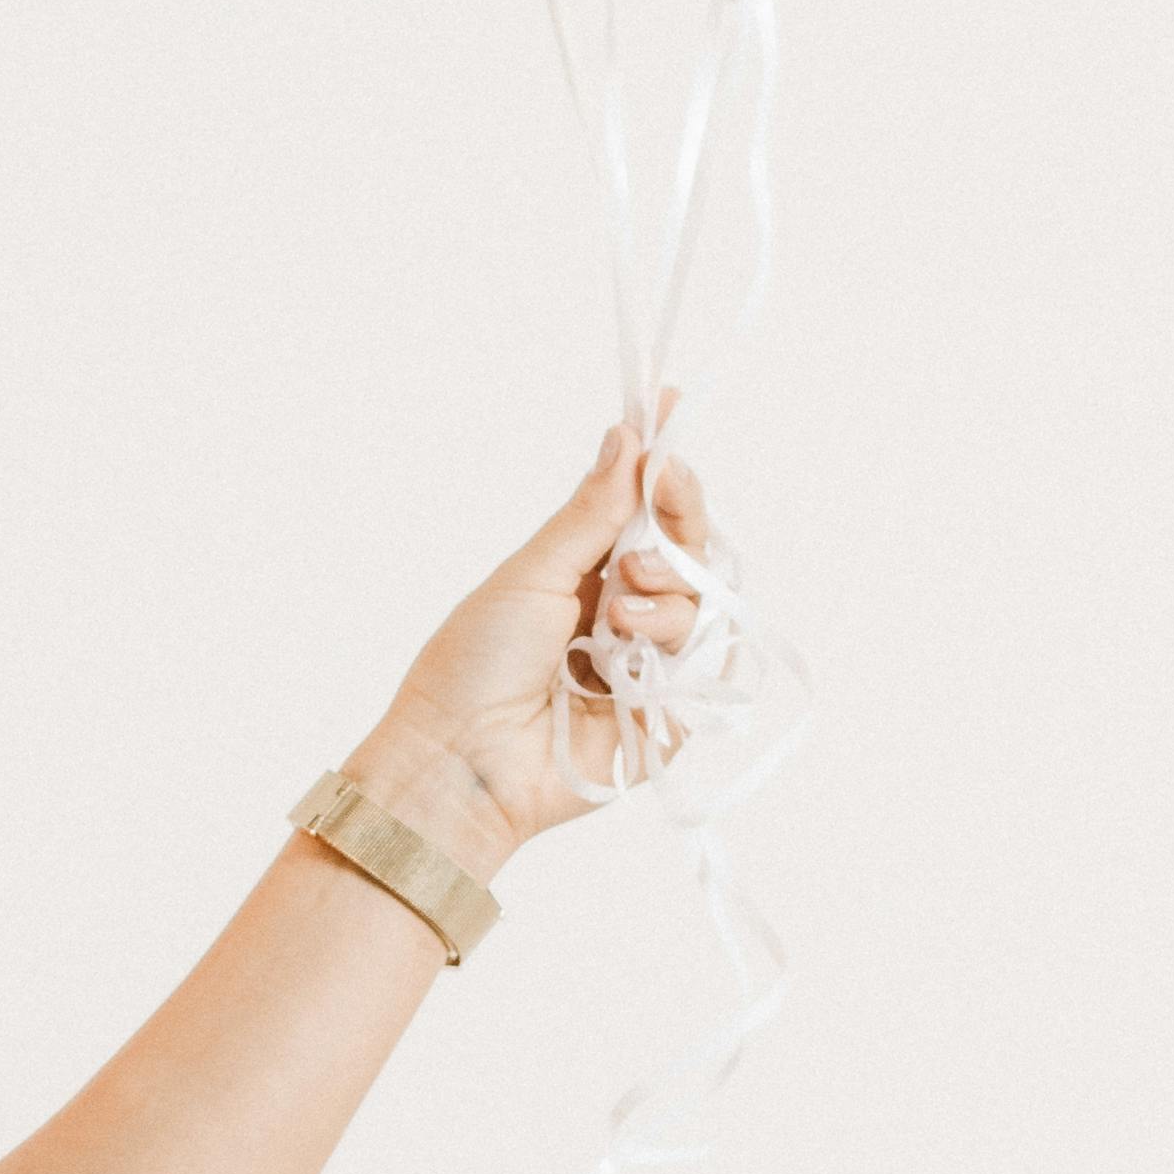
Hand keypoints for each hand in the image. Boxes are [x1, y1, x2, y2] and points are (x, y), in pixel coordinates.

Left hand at [348, 410, 716, 877]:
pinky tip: (629, 653)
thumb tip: (628, 436)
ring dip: (665, 591)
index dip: (663, 465)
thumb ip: (591, 512)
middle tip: (663, 490)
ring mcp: (649, 662)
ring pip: (703, 598)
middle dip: (680, 512)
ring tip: (614, 615)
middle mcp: (622, 611)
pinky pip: (708, 662)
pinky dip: (672, 645)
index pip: (644, 510)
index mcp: (584, 572)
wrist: (465, 760)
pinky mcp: (668, 712)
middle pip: (689, 546)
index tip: (669, 413)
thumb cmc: (475, 667)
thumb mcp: (532, 574)